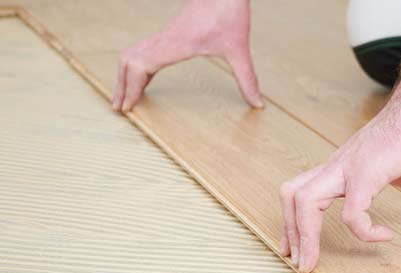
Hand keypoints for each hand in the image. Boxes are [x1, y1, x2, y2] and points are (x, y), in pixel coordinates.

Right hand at [112, 0, 262, 110]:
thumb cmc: (229, 13)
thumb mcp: (240, 50)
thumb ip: (248, 79)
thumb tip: (258, 104)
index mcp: (176, 44)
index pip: (141, 67)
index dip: (131, 88)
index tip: (128, 107)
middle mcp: (164, 39)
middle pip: (129, 61)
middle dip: (122, 85)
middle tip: (119, 108)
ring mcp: (164, 34)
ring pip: (132, 53)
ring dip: (125, 74)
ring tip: (126, 96)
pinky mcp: (169, 31)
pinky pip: (143, 48)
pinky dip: (136, 64)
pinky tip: (144, 78)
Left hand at [278, 100, 400, 272]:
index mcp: (342, 168)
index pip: (300, 190)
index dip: (293, 220)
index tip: (299, 247)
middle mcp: (338, 167)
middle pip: (291, 195)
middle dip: (291, 233)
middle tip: (301, 264)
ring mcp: (349, 169)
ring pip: (304, 202)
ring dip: (306, 236)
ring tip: (315, 262)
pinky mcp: (367, 173)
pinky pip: (352, 212)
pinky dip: (363, 231)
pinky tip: (384, 236)